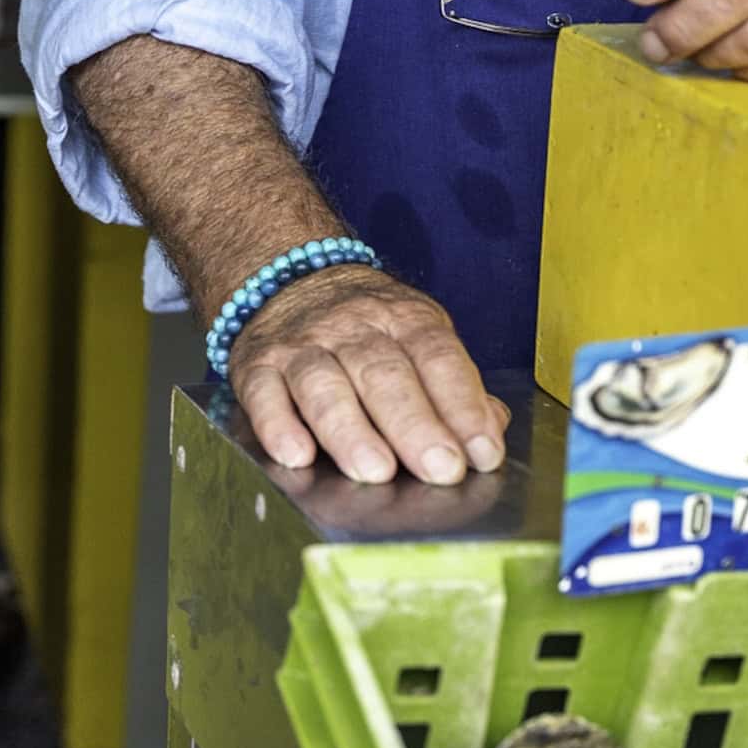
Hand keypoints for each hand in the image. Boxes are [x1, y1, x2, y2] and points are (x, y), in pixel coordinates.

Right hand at [228, 264, 510, 485]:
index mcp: (404, 319)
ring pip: (325, 385)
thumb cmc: (368, 327)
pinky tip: (297, 455)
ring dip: (350, 431)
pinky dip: (278, 424)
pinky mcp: (257, 365)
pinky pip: (264, 393)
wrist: (290, 276)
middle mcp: (353, 328)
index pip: (439, 358)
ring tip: (376, 471)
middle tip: (440, 469)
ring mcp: (302, 345)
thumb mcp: (419, 336)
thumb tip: (490, 431)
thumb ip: (455, 386)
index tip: (482, 452)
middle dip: (415, 426)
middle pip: (385, 374)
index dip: (463, 405)